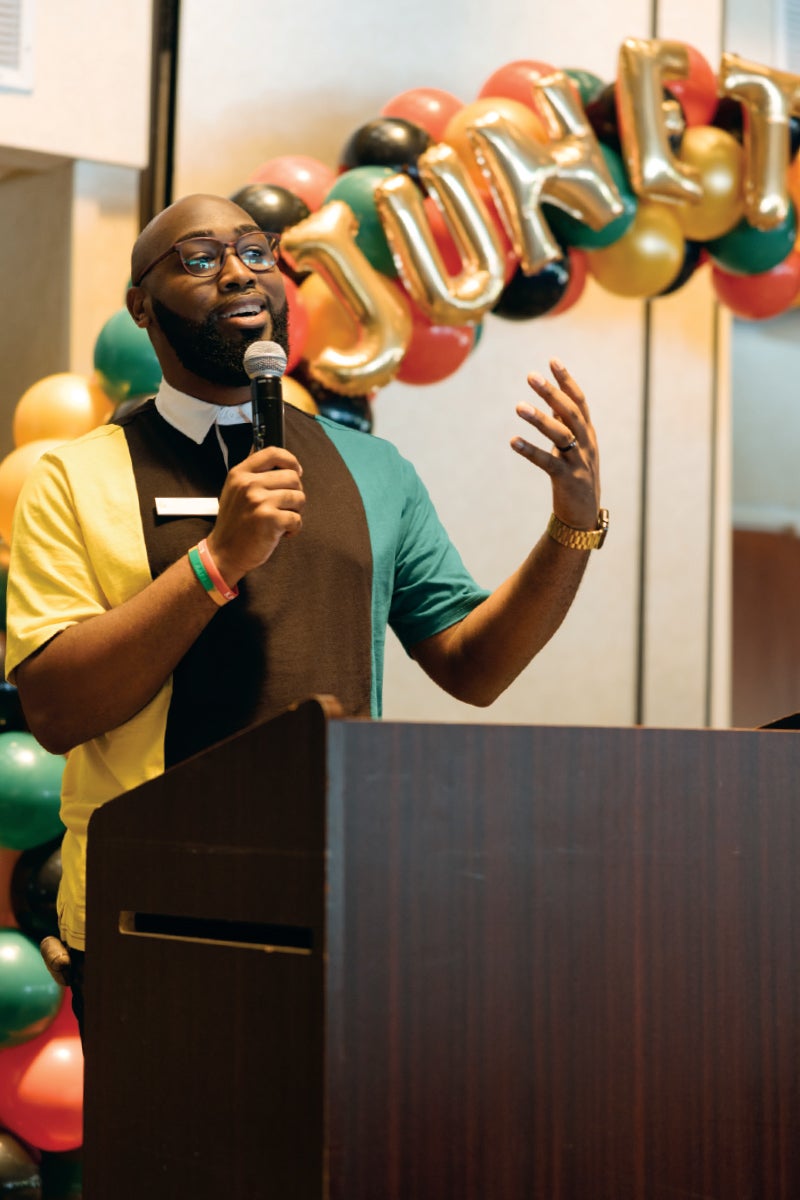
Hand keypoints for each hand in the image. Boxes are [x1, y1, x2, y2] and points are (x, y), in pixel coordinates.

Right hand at [206, 446, 304, 583]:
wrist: (224, 553)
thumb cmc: (234, 523)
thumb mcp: (235, 490)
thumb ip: (254, 474)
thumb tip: (282, 460)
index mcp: (240, 474)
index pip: (273, 453)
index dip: (291, 461)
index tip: (296, 472)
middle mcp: (249, 484)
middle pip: (293, 477)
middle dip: (295, 493)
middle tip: (284, 507)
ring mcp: (259, 501)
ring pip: (299, 498)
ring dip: (295, 512)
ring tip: (280, 520)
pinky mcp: (270, 520)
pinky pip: (297, 519)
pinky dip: (294, 529)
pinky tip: (280, 533)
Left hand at [510, 358, 600, 529]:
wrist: (583, 516)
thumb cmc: (576, 475)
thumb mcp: (574, 446)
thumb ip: (564, 423)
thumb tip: (550, 398)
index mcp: (588, 433)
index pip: (579, 401)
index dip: (567, 380)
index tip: (552, 360)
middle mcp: (586, 444)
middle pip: (570, 413)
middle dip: (551, 393)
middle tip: (531, 376)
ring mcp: (579, 462)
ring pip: (560, 435)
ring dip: (539, 419)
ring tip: (518, 406)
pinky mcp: (567, 480)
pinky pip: (547, 463)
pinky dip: (530, 451)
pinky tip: (513, 441)